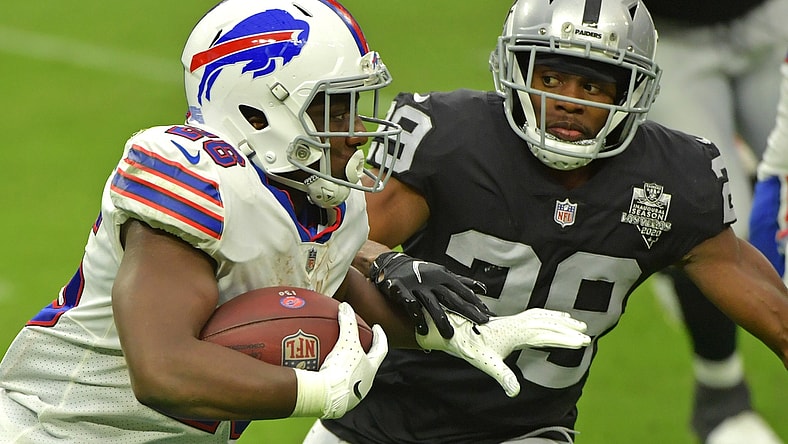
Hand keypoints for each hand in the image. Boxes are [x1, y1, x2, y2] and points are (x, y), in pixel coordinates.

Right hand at [291, 302, 387, 418]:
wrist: (326, 397)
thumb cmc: (341, 370)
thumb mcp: (346, 342)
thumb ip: (348, 323)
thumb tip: (346, 307)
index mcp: (371, 368)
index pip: (381, 349)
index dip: (380, 337)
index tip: (377, 328)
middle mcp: (365, 383)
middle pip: (367, 364)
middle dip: (364, 353)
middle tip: (358, 342)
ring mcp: (352, 394)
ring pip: (353, 377)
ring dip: (347, 366)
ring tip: (337, 356)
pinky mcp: (338, 402)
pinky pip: (336, 385)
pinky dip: (331, 377)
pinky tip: (321, 373)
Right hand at [370, 252, 490, 338]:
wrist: (393, 264)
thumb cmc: (422, 273)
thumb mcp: (442, 274)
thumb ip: (461, 282)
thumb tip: (482, 289)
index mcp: (443, 276)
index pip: (463, 290)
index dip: (476, 302)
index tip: (487, 315)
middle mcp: (432, 280)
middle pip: (452, 298)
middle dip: (467, 311)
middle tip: (480, 324)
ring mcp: (417, 285)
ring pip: (432, 304)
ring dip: (441, 320)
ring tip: (450, 335)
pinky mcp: (401, 290)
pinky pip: (410, 305)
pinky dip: (417, 317)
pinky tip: (423, 330)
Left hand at [416, 308, 590, 396]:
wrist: (459, 332)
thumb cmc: (473, 348)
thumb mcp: (487, 364)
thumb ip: (503, 376)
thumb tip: (514, 392)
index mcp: (516, 332)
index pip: (547, 335)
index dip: (565, 339)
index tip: (582, 342)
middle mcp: (519, 323)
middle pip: (550, 325)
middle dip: (569, 330)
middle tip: (587, 336)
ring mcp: (516, 319)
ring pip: (545, 317)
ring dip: (563, 320)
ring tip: (580, 324)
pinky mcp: (514, 320)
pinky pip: (537, 314)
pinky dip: (551, 315)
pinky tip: (557, 317)